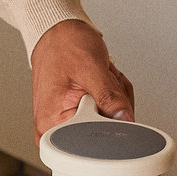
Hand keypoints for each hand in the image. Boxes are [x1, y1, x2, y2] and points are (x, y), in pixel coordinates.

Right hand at [29, 19, 134, 143]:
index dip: (110, 119)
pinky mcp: (73, 121)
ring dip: (112, 101)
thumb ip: (110, 98)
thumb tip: (126, 121)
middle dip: (113, 107)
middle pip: (102, 134)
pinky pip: (103, 119)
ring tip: (97, 82)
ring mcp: (63, 127)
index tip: (107, 98)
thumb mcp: (91, 68)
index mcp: (51, 123)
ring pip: (107, 126)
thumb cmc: (65, 46)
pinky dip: (108, 102)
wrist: (56, 35)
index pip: (93, 140)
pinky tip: (97, 87)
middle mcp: (52, 131)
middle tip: (101, 83)